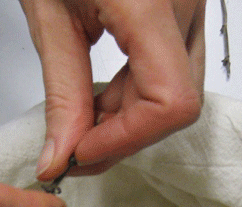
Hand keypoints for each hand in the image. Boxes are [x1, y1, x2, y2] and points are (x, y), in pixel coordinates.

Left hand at [19, 0, 205, 179]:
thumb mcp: (49, 16)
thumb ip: (62, 95)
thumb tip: (62, 156)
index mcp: (149, 1)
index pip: (170, 103)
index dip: (126, 140)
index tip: (82, 154)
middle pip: (178, 103)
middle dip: (124, 136)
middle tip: (75, 146)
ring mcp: (192, 1)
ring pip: (179, 90)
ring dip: (130, 118)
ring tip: (83, 115)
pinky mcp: (186, 5)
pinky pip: (175, 67)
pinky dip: (138, 93)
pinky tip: (104, 95)